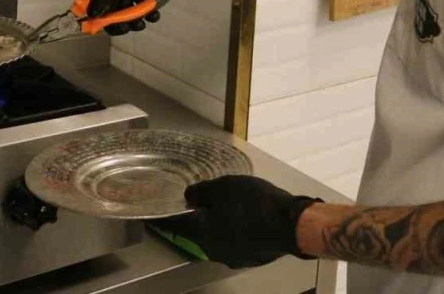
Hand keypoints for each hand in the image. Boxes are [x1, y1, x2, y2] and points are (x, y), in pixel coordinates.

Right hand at [87, 0, 188, 28]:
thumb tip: (91, 15)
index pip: (92, 2)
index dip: (98, 17)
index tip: (108, 27)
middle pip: (110, 10)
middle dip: (120, 21)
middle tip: (129, 27)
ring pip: (127, 11)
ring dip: (135, 19)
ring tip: (144, 21)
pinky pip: (142, 6)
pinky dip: (148, 12)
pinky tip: (155, 14)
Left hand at [154, 176, 318, 267]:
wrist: (290, 225)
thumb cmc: (253, 202)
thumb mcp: (224, 187)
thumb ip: (202, 192)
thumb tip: (188, 198)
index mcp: (201, 232)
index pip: (175, 226)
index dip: (163, 219)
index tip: (152, 216)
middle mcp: (212, 249)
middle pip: (197, 233)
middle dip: (196, 220)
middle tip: (198, 204)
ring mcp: (232, 256)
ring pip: (217, 238)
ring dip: (216, 225)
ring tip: (226, 208)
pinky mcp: (250, 257)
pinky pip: (234, 241)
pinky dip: (233, 230)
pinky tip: (244, 219)